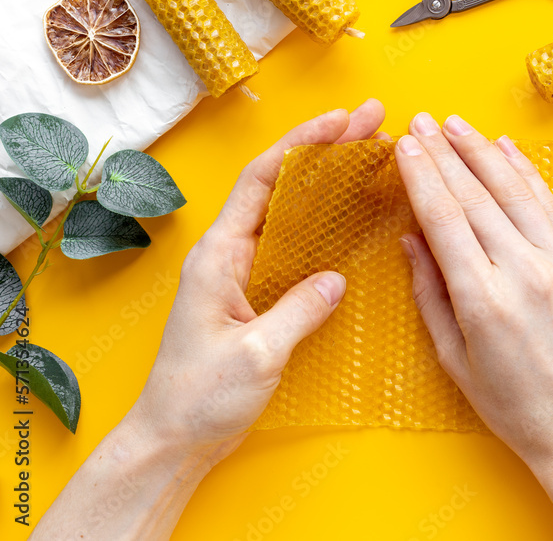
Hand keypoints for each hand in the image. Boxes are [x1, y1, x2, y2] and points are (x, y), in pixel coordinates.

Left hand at [130, 99, 387, 457]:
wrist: (174, 438)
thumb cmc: (200, 398)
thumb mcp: (257, 354)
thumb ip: (299, 310)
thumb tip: (337, 277)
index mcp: (220, 254)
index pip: (264, 180)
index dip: (304, 144)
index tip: (343, 121)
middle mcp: (229, 254)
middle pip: (281, 185)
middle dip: (325, 149)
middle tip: (373, 123)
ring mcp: (243, 273)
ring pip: (291, 212)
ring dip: (329, 182)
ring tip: (371, 157)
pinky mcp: (256, 295)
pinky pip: (295, 246)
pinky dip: (325, 224)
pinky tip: (353, 219)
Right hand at [395, 113, 552, 539]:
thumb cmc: (518, 408)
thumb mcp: (457, 362)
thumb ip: (431, 295)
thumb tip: (411, 241)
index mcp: (484, 301)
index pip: (445, 219)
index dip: (422, 176)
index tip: (405, 145)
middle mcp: (525, 273)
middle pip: (477, 198)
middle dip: (445, 154)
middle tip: (422, 122)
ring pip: (516, 193)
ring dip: (484, 153)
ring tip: (458, 125)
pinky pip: (551, 208)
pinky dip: (527, 175)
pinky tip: (507, 152)